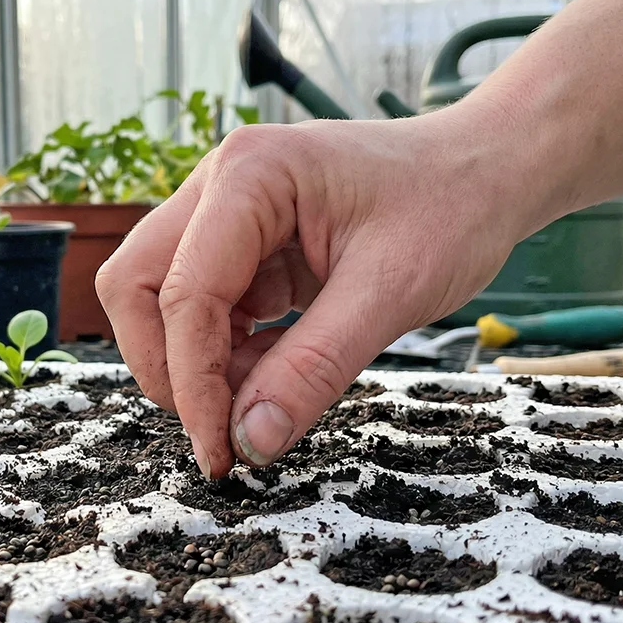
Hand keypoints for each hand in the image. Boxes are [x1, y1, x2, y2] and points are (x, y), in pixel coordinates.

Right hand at [96, 106, 542, 477]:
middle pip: (136, 285)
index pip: (185, 292)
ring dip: (196, 363)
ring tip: (259, 406)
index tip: (222, 450)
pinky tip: (272, 379)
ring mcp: (226, 212)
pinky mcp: (243, 245)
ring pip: (160, 300)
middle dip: (167, 365)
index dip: (192, 381)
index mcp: (251, 175)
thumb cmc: (451, 206)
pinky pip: (205, 308)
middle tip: (219, 430)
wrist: (485, 172)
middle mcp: (221, 184)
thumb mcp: (391, 293)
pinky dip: (225, 355)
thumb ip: (315, 368)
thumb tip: (252, 440)